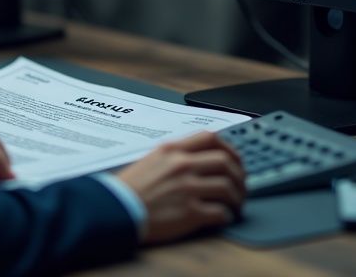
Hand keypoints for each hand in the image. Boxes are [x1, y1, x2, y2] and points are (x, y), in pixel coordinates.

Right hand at [115, 131, 245, 243]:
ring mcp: (187, 189)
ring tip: (235, 205)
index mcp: (172, 150)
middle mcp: (182, 165)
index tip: (234, 159)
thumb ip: (174, 155)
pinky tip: (222, 218)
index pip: (211, 138)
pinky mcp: (189, 213)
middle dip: (239, 176)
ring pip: (228, 187)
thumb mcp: (151, 160)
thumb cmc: (129, 189)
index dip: (229, 148)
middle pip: (226, 162)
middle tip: (240, 186)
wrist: (115, 211)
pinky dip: (226, 216)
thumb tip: (198, 158)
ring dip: (237, 198)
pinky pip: (220, 212)